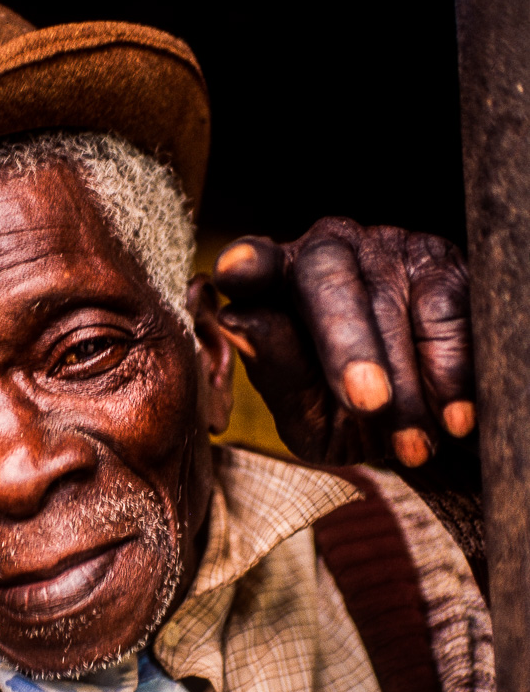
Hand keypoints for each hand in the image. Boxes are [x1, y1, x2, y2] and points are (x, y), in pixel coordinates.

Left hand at [213, 217, 475, 472]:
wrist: (429, 426)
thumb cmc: (349, 416)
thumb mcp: (307, 415)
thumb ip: (275, 370)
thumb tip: (239, 320)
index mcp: (277, 283)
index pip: (255, 264)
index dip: (249, 265)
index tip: (236, 271)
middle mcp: (328, 250)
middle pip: (326, 280)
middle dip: (348, 345)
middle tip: (368, 402)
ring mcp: (387, 247)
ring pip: (392, 303)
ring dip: (407, 384)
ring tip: (414, 444)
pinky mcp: (444, 261)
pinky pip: (446, 311)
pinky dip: (452, 372)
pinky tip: (455, 418)